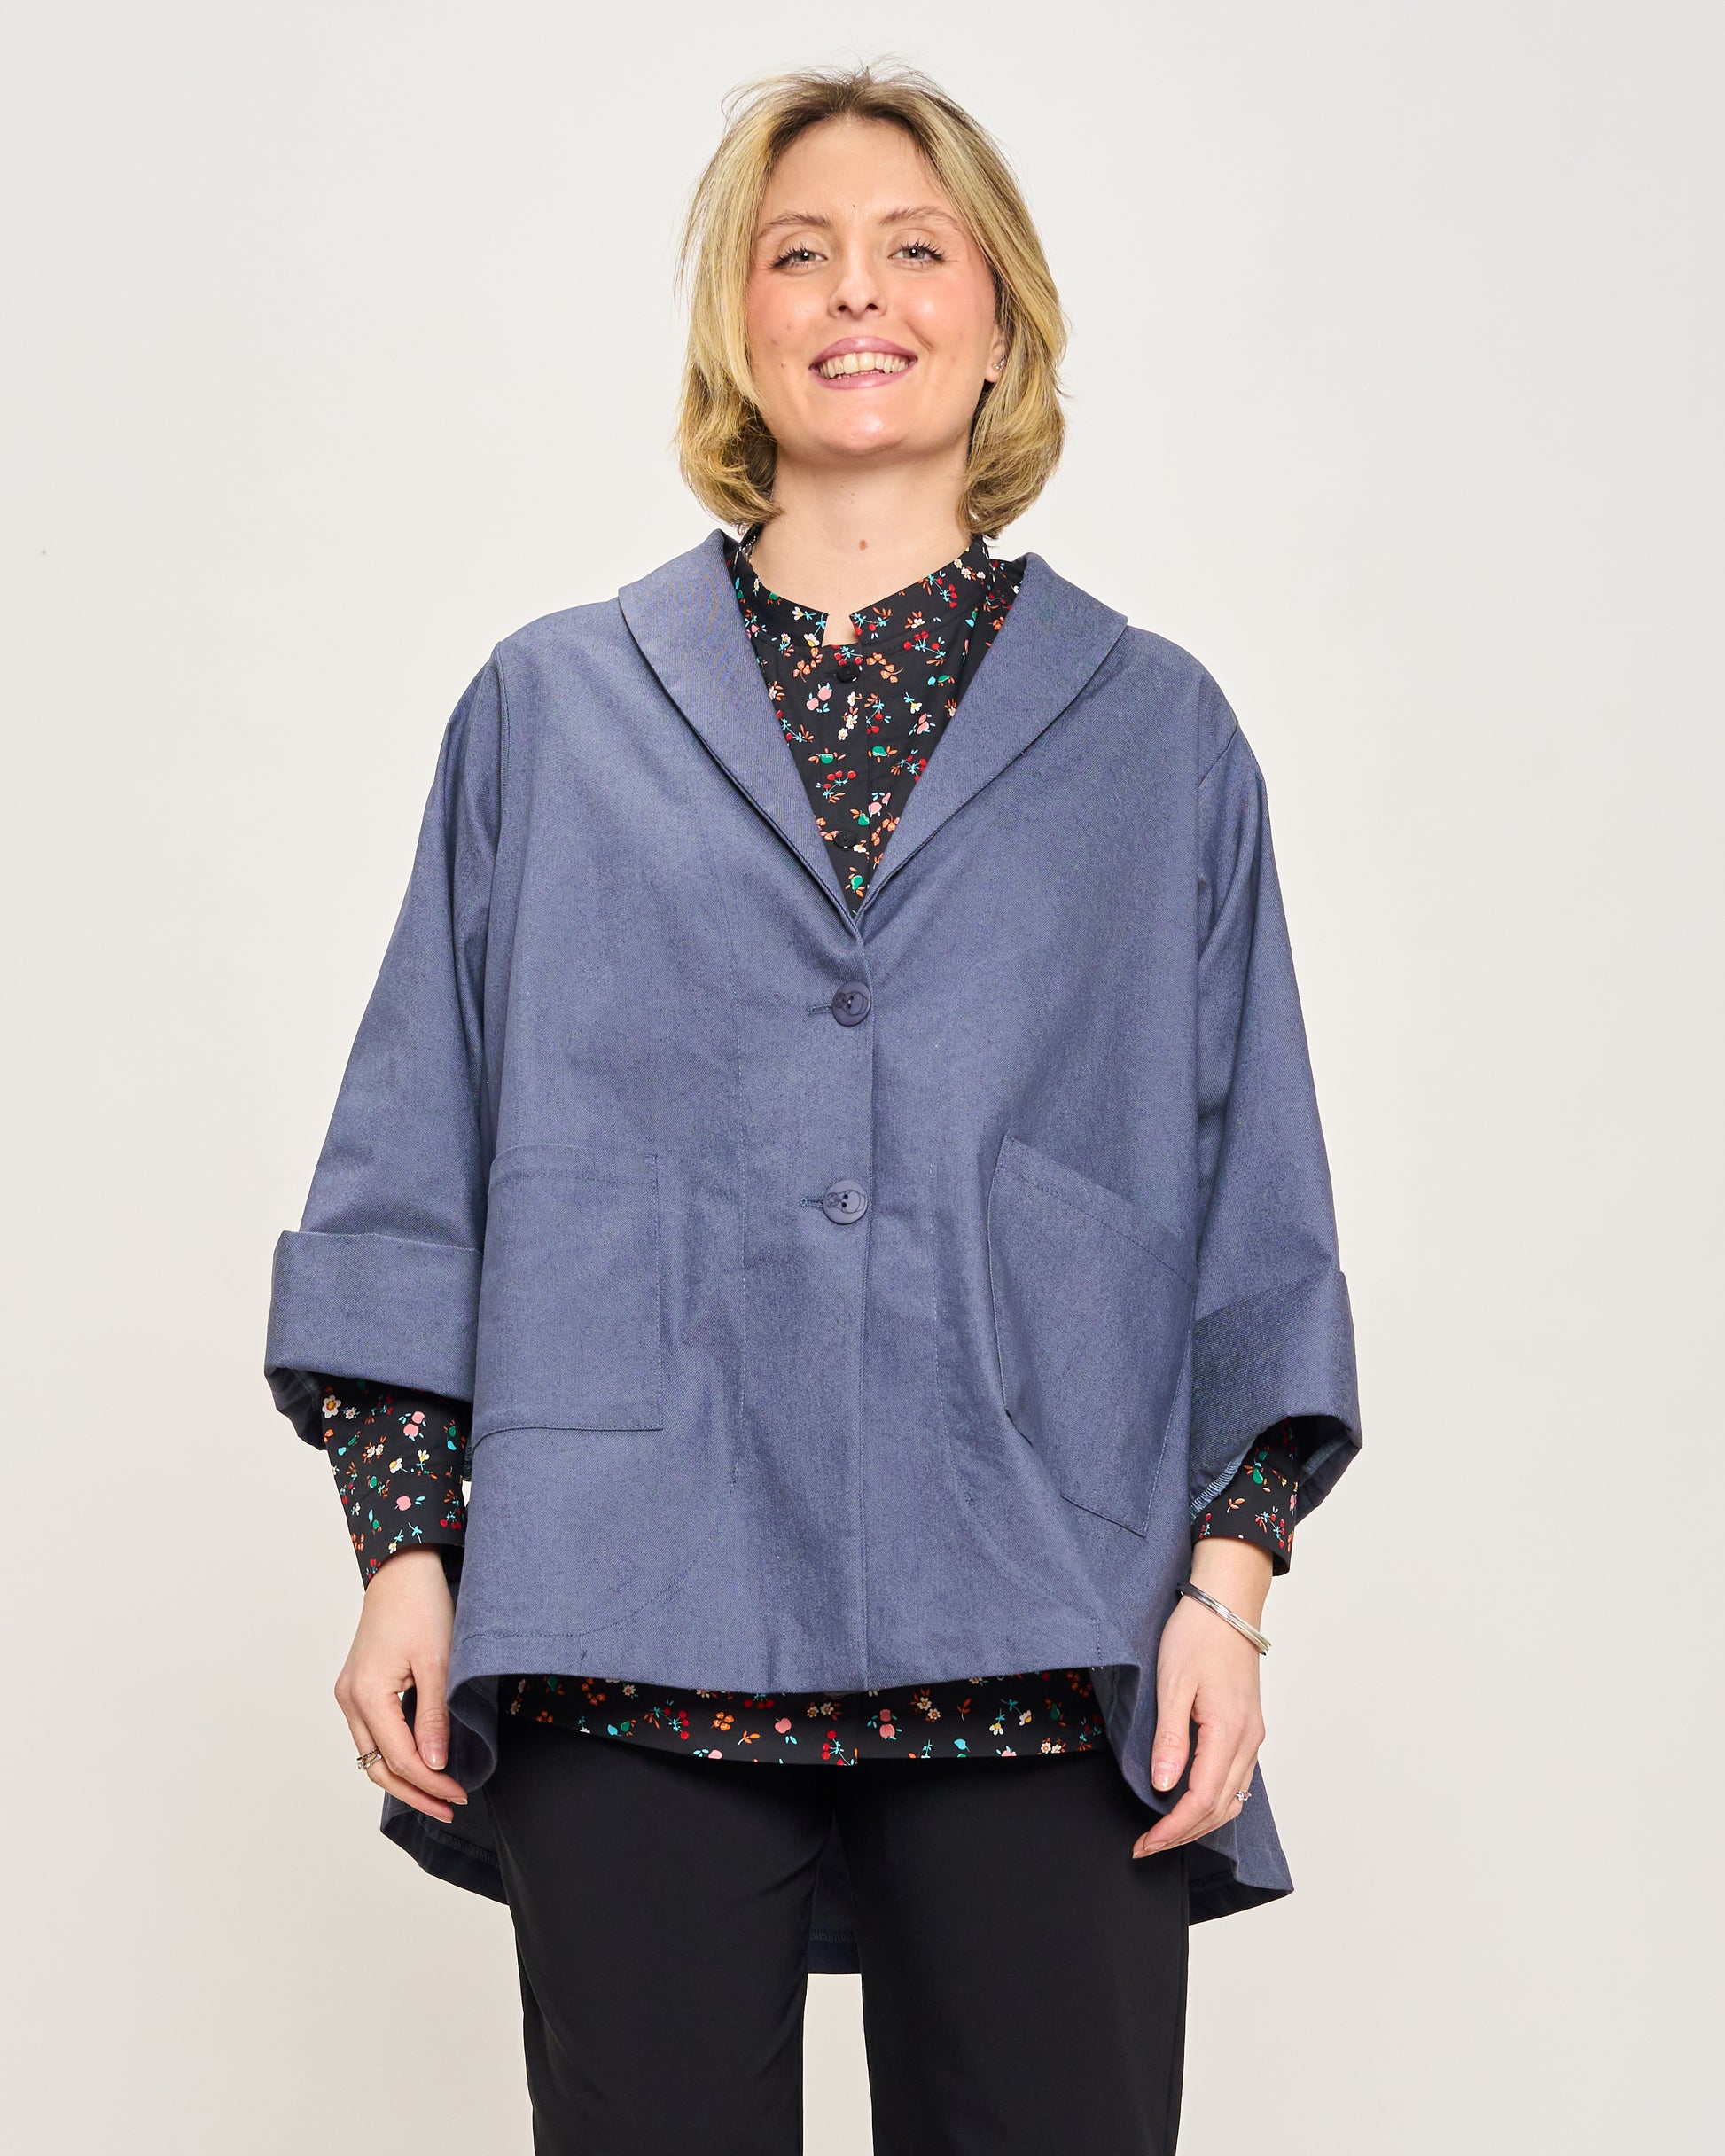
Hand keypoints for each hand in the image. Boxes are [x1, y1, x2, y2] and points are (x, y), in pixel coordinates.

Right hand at [334, 1548, 469, 1823]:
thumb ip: (434, 1717)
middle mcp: (349, 1700)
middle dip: (415, 1792)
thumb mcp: (439, 1662)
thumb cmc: (423, 1606)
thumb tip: (435, 1765)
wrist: (402, 1570)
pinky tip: (421, 1763)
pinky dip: (395, 1755)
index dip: (431, 1783)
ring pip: (373, 1755)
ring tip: (439, 1794)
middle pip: (378, 1766)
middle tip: (451, 1807)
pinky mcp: (356, 1688)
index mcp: (366, 1695)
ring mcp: (348, 1694)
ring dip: (404, 1778)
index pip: (399, 1758)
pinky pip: (372, 1735)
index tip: (460, 1795)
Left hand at [1133, 1539, 1271, 1857]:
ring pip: (1232, 1799)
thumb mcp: (1172, 1684)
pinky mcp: (1248, 1729)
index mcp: (1229, 1732)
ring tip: (1164, 1832)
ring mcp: (1252, 1736)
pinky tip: (1190, 1803)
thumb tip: (1163, 1787)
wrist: (1226, 1604)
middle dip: (1183, 1834)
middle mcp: (1248, 1741)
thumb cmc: (1197, 1636)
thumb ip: (1170, 1739)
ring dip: (1199, 1822)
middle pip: (1220, 1808)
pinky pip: (1236, 1780)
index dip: (1172, 1828)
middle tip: (1146, 1845)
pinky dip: (1213, 1802)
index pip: (1202, 1800)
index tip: (1145, 1843)